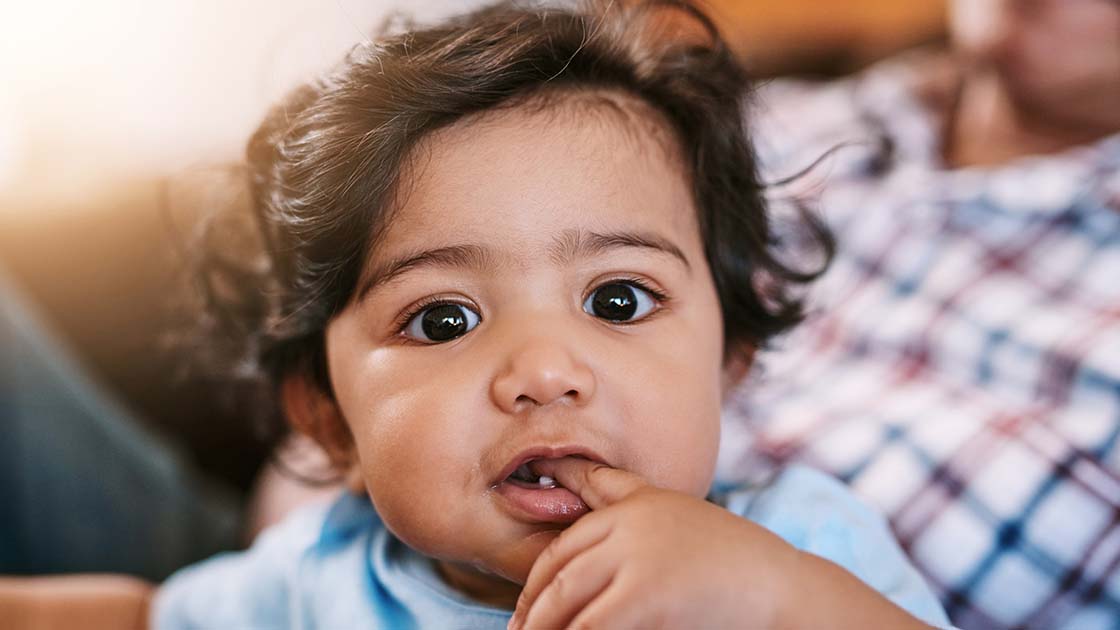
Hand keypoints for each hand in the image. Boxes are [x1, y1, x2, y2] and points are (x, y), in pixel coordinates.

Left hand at [508, 458, 799, 629]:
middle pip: (558, 572)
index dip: (536, 584)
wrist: (783, 589)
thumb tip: (565, 476)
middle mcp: (628, 525)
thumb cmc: (732, 559)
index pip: (564, 546)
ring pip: (566, 602)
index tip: (525, 612)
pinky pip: (590, 626)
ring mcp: (635, 559)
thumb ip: (618, 493)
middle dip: (534, 611)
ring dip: (545, 627)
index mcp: (633, 505)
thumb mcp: (670, 512)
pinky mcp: (645, 596)